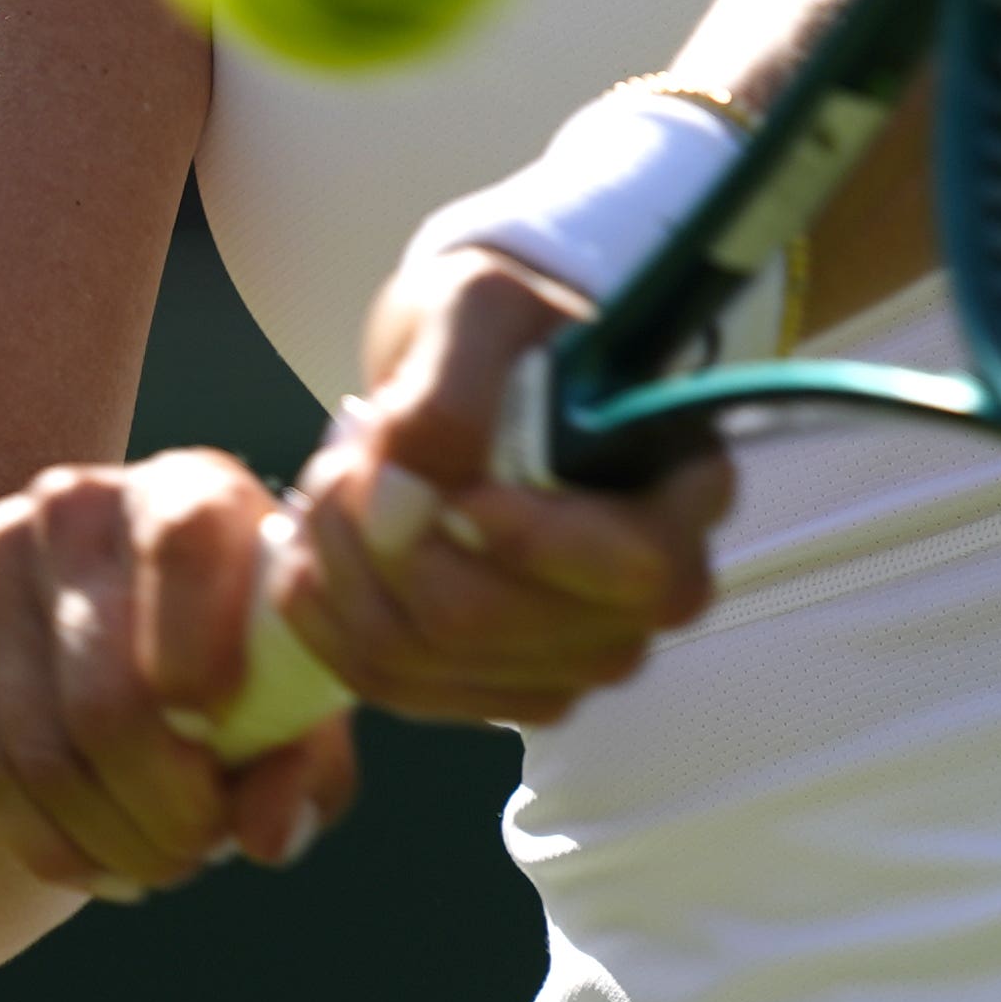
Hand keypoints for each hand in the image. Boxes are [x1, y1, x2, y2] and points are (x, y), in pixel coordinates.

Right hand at [0, 445, 356, 903]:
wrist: (103, 598)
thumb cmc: (235, 651)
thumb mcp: (292, 691)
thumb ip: (305, 761)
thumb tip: (266, 837)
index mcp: (191, 489)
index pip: (186, 545)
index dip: (201, 655)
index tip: (218, 738)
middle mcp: (83, 505)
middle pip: (106, 697)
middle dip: (162, 812)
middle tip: (194, 854)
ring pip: (40, 751)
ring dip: (108, 841)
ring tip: (155, 865)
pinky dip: (47, 842)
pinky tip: (94, 861)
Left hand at [273, 250, 736, 731]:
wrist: (470, 381)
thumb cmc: (500, 335)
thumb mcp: (480, 309)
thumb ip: (452, 391)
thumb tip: (412, 493)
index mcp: (685, 496)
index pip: (638, 568)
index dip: (532, 542)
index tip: (456, 489)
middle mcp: (645, 601)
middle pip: (497, 622)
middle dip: (390, 538)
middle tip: (352, 456)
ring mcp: (571, 660)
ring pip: (422, 657)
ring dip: (344, 566)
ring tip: (332, 484)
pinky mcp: (496, 692)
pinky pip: (388, 683)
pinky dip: (327, 615)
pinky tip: (315, 549)